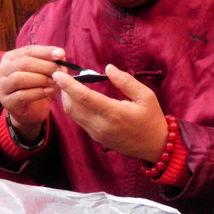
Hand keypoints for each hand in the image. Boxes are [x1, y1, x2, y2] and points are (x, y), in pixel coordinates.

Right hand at [0, 45, 65, 141]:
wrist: (32, 109)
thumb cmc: (38, 86)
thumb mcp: (45, 71)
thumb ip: (52, 62)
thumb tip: (61, 55)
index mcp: (11, 58)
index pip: (28, 50)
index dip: (45, 52)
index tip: (61, 54)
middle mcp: (2, 70)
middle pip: (23, 63)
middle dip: (45, 66)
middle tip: (61, 71)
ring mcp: (2, 86)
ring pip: (19, 78)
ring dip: (41, 79)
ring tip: (55, 82)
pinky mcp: (7, 101)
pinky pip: (22, 95)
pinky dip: (39, 92)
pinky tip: (50, 91)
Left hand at [52, 64, 167, 161]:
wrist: (155, 146)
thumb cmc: (152, 118)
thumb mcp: (146, 96)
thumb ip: (126, 81)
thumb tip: (108, 68)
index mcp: (113, 113)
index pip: (84, 97)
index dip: (68, 84)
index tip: (59, 74)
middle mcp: (101, 125)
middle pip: (71, 107)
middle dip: (63, 90)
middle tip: (64, 76)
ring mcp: (96, 133)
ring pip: (72, 115)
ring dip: (67, 99)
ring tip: (69, 86)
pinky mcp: (96, 137)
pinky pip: (79, 121)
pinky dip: (74, 108)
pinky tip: (79, 99)